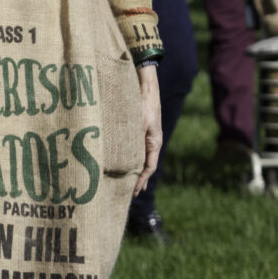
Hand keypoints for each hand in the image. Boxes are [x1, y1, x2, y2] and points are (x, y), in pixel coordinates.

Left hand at [134, 64, 162, 196]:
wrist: (146, 86)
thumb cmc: (144, 105)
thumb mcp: (139, 125)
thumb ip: (135, 143)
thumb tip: (131, 163)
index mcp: (155, 143)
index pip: (149, 167)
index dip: (142, 180)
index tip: (135, 191)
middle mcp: (152, 142)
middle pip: (146, 165)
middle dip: (138, 179)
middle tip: (130, 192)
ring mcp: (146, 136)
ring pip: (140, 157)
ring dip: (133, 169)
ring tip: (126, 182)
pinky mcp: (140, 130)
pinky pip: (135, 148)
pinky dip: (130, 157)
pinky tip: (122, 161)